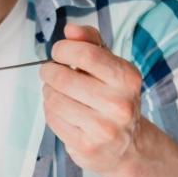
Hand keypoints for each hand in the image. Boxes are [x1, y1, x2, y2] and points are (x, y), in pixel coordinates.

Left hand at [39, 24, 145, 176]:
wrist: (129, 147)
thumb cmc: (114, 98)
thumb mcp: (110, 66)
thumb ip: (91, 43)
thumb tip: (70, 30)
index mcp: (127, 78)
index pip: (86, 54)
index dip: (64, 50)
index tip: (59, 52)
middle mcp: (119, 104)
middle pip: (64, 78)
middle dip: (49, 72)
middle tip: (50, 72)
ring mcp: (103, 128)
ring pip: (54, 99)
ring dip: (48, 92)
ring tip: (57, 92)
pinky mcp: (87, 146)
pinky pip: (53, 119)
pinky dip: (51, 111)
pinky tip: (62, 111)